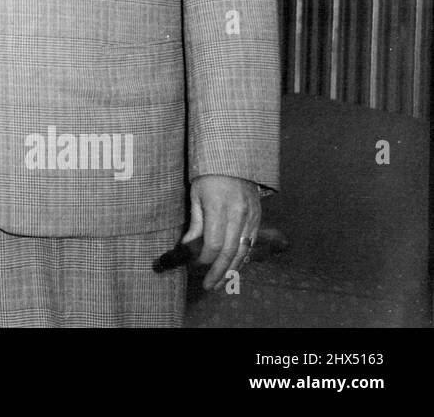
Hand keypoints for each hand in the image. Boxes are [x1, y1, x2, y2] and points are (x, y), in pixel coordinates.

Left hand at [182, 174, 260, 289]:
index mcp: (219, 208)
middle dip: (218, 272)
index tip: (194, 267)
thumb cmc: (208, 176)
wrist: (234, 160)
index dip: (204, 260)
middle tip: (208, 286)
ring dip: (232, 270)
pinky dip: (242, 258)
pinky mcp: (258, 218)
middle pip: (230, 252)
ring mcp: (251, 217)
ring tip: (220, 283)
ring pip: (243, 251)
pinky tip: (233, 267)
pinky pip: (250, 243)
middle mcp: (238, 215)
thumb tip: (188, 247)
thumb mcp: (196, 195)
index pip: (214, 244)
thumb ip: (195, 223)